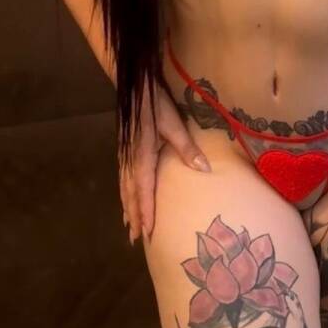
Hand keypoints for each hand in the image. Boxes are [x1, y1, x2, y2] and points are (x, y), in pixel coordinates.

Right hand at [120, 80, 211, 244]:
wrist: (136, 89)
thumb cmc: (156, 105)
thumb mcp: (174, 124)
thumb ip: (187, 148)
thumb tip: (204, 170)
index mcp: (142, 157)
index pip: (144, 191)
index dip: (145, 212)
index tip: (147, 232)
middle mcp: (131, 161)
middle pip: (131, 194)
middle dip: (134, 216)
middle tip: (135, 239)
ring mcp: (125, 156)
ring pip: (125, 187)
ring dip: (127, 207)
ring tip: (129, 226)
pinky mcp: (125, 151)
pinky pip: (123, 178)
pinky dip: (124, 193)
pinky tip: (125, 197)